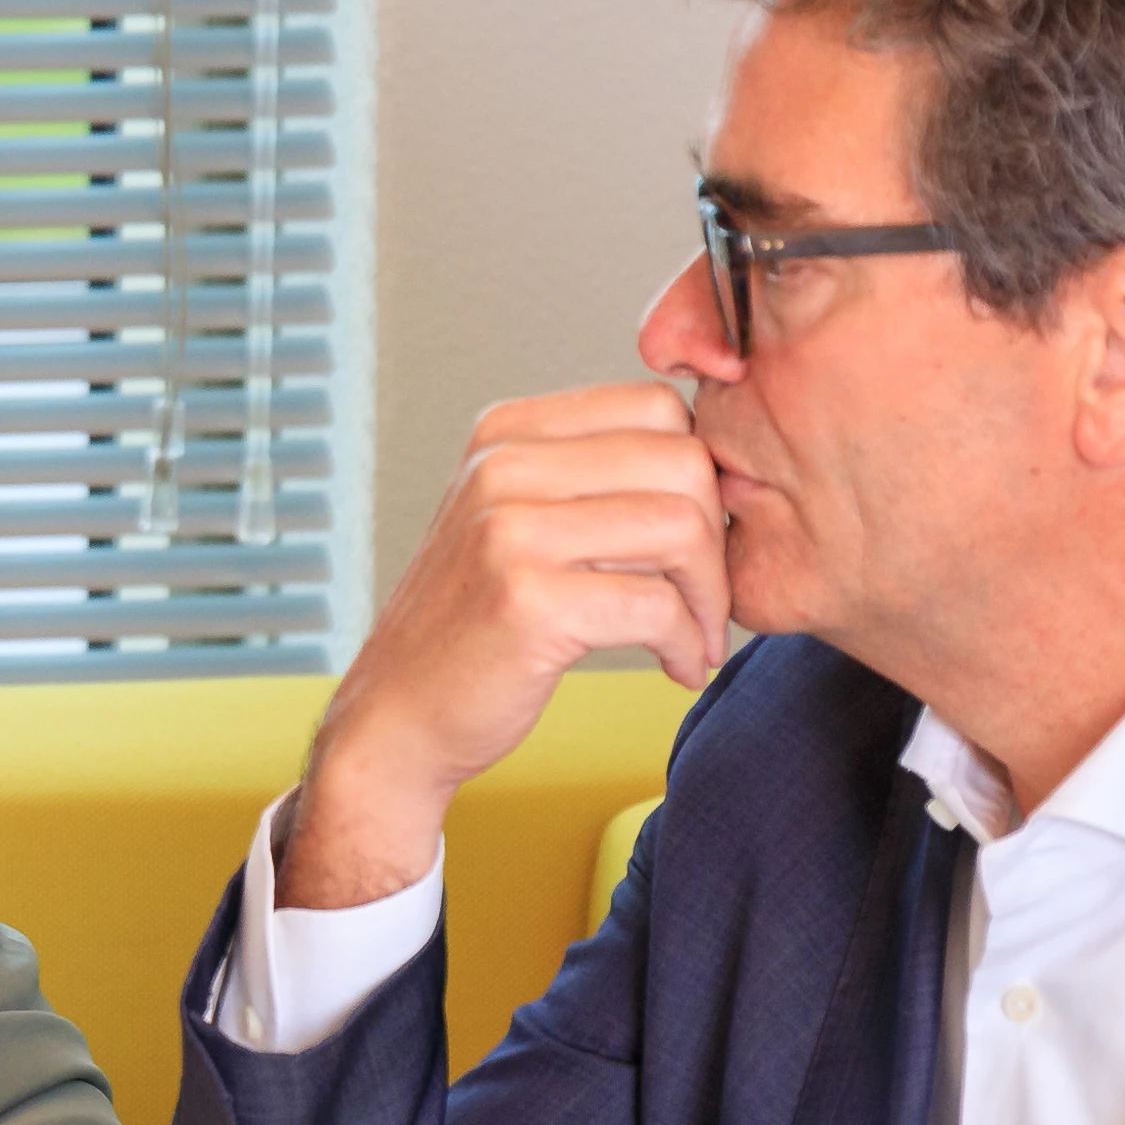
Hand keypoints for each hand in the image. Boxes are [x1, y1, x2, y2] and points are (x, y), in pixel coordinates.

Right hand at [286, 382, 729, 907]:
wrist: (399, 716)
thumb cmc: (479, 624)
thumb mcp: (520, 520)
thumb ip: (595, 478)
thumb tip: (725, 464)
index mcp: (507, 431)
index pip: (659, 408)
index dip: (703, 477)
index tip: (699, 541)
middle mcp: (502, 465)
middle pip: (683, 462)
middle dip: (719, 538)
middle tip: (707, 597)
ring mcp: (509, 531)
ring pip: (682, 526)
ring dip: (710, 595)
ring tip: (697, 636)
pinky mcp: (527, 602)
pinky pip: (658, 606)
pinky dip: (689, 644)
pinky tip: (679, 667)